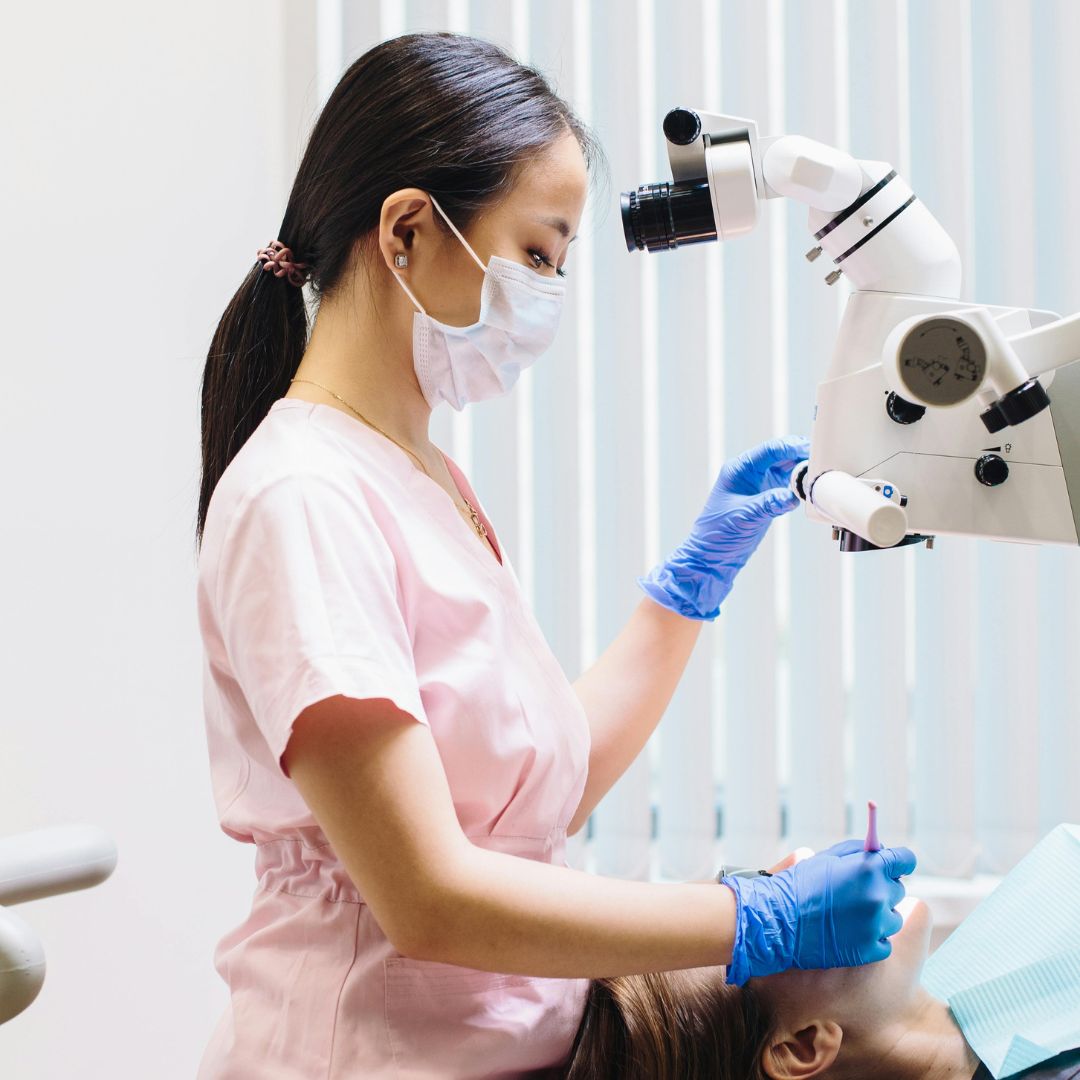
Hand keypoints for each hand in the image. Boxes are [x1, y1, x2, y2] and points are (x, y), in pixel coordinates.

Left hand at [636, 435, 809, 619]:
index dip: (794, 447)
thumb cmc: (718, 535)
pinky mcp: (767, 498)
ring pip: (787, 468)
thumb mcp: (745, 517)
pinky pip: (788, 484)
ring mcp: (759, 484)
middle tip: (827, 462)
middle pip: (782, 454)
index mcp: (739, 469)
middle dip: (803, 455)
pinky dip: (801, 484)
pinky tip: (814, 488)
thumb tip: (793, 495)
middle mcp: (750, 472)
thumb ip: (769, 503)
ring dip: (804, 470)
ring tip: (825, 474)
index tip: (815, 451)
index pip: (771, 449)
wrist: (712, 558)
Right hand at [720, 840, 915, 985]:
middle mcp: (878, 896)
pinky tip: (849, 932)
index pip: (905, 859)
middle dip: (882, 888)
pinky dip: (871, 938)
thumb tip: (881, 850)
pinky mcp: (870, 950)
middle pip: (898, 889)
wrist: (778, 922)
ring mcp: (875, 925)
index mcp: (868, 869)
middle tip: (857, 892)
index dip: (900, 861)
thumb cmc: (799, 885)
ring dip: (878, 915)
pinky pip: (884, 942)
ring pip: (893, 918)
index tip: (895, 866)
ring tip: (850, 915)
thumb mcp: (826, 858)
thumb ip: (857, 850)